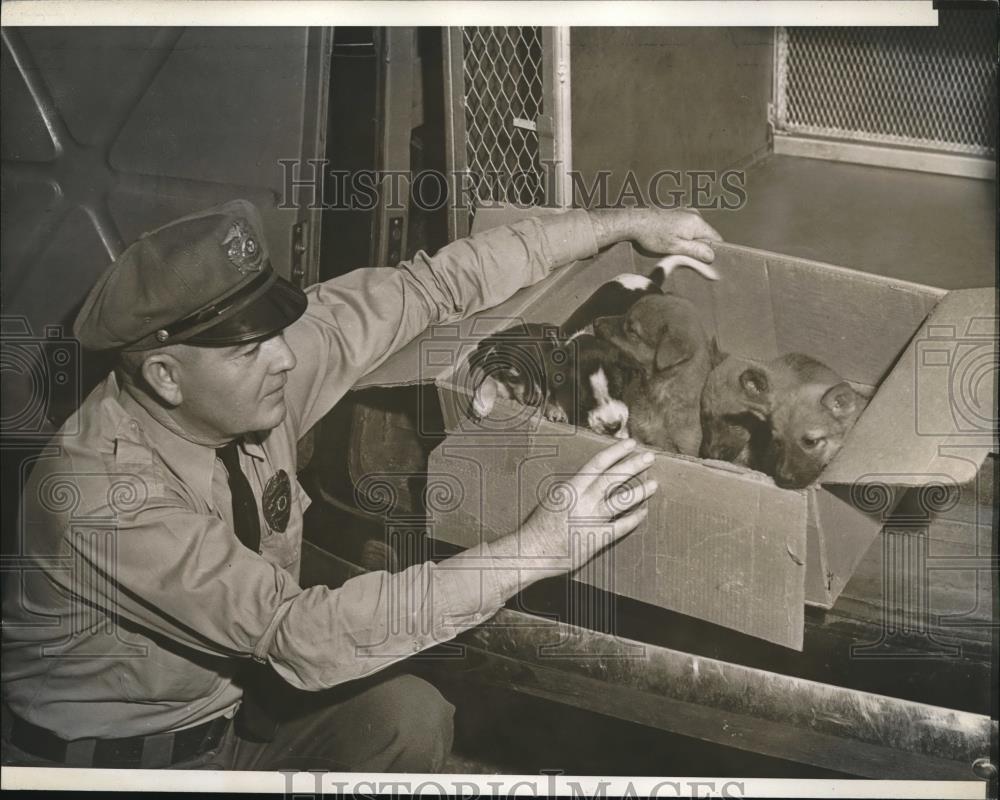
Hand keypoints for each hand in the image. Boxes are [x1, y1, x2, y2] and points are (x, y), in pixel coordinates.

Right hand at [488, 438, 656, 592]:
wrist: (532, 551)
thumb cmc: (539, 525)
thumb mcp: (554, 497)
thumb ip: (573, 488)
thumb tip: (592, 477)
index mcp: (570, 487)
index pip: (598, 463)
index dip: (616, 451)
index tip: (630, 443)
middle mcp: (583, 500)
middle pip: (614, 478)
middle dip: (633, 465)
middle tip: (649, 457)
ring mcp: (591, 520)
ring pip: (621, 501)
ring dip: (640, 491)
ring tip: (654, 484)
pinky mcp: (596, 538)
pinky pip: (621, 526)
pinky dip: (634, 518)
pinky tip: (643, 512)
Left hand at [590, 208, 722, 263]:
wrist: (635, 221)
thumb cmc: (652, 235)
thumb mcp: (675, 248)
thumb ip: (695, 251)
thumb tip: (712, 256)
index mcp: (696, 222)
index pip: (716, 239)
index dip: (712, 252)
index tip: (705, 262)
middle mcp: (694, 214)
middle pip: (706, 235)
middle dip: (699, 247)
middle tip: (686, 256)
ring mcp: (686, 212)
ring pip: (696, 232)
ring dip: (690, 242)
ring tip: (675, 247)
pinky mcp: (678, 213)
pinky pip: (688, 227)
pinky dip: (683, 236)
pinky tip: (671, 240)